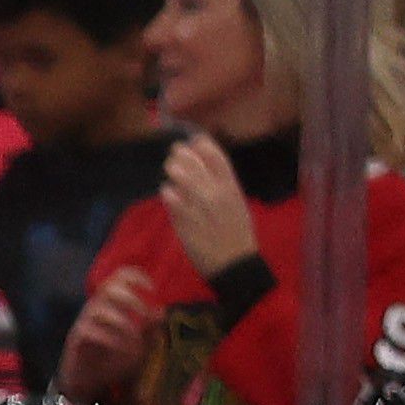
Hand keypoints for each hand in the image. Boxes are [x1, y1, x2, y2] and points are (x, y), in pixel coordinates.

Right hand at [59, 265, 160, 397]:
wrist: (88, 382)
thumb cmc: (112, 360)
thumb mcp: (138, 344)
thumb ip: (149, 328)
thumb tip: (160, 310)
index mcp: (109, 305)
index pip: (117, 277)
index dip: (136, 277)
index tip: (152, 290)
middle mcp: (94, 309)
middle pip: (108, 288)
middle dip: (132, 299)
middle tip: (146, 317)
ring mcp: (83, 324)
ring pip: (99, 309)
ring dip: (123, 322)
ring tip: (135, 339)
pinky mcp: (75, 340)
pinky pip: (89, 331)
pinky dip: (111, 339)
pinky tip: (123, 350)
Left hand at [161, 132, 258, 279]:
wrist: (234, 264)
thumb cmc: (237, 234)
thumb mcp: (236, 205)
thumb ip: (222, 186)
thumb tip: (205, 169)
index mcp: (232, 188)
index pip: (217, 157)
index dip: (203, 145)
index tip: (194, 141)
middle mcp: (216, 194)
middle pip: (194, 164)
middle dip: (182, 155)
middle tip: (175, 154)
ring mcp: (200, 207)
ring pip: (181, 178)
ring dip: (173, 170)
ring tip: (171, 169)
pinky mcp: (185, 222)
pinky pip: (171, 200)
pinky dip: (168, 193)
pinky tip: (167, 192)